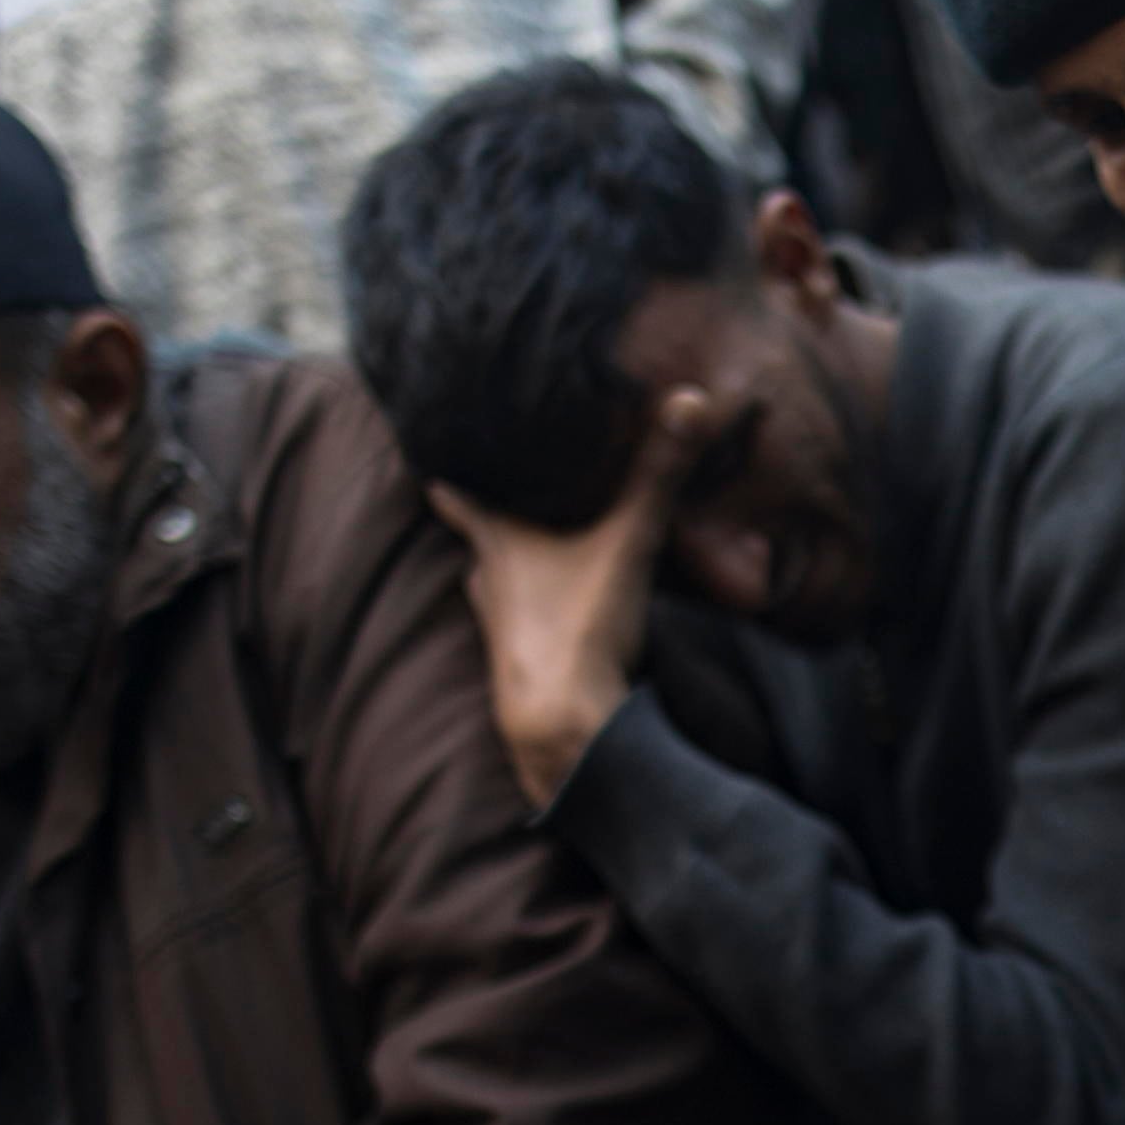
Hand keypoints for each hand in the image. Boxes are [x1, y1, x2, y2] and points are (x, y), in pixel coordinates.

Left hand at [430, 388, 707, 812]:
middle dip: (490, 523)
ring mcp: (500, 633)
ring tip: (534, 552)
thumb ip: (658, 475)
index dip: (450, 476)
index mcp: (500, 546)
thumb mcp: (627, 542)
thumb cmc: (578, 626)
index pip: (460, 499)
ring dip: (511, 574)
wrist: (562, 726)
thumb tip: (693, 398)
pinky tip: (561, 615)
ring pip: (498, 590)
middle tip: (502, 495)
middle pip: (480, 546)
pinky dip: (535, 615)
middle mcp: (489, 586)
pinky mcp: (520, 670)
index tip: (432, 455)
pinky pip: (524, 629)